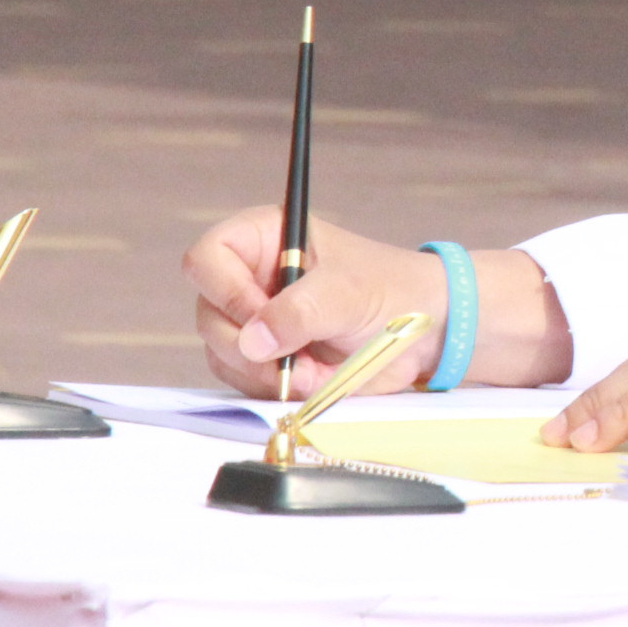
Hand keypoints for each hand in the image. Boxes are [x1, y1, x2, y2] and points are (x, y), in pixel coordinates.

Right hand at [183, 206, 447, 396]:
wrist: (420, 331)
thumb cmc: (388, 291)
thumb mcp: (348, 293)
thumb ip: (300, 311)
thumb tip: (252, 341)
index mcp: (263, 238)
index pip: (207, 259)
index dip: (225, 291)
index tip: (261, 318)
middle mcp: (247, 277)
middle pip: (208, 314)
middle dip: (248, 346)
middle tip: (291, 359)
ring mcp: (252, 321)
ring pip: (222, 353)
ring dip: (264, 372)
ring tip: (314, 368)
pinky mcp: (263, 357)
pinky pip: (243, 380)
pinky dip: (274, 387)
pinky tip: (312, 378)